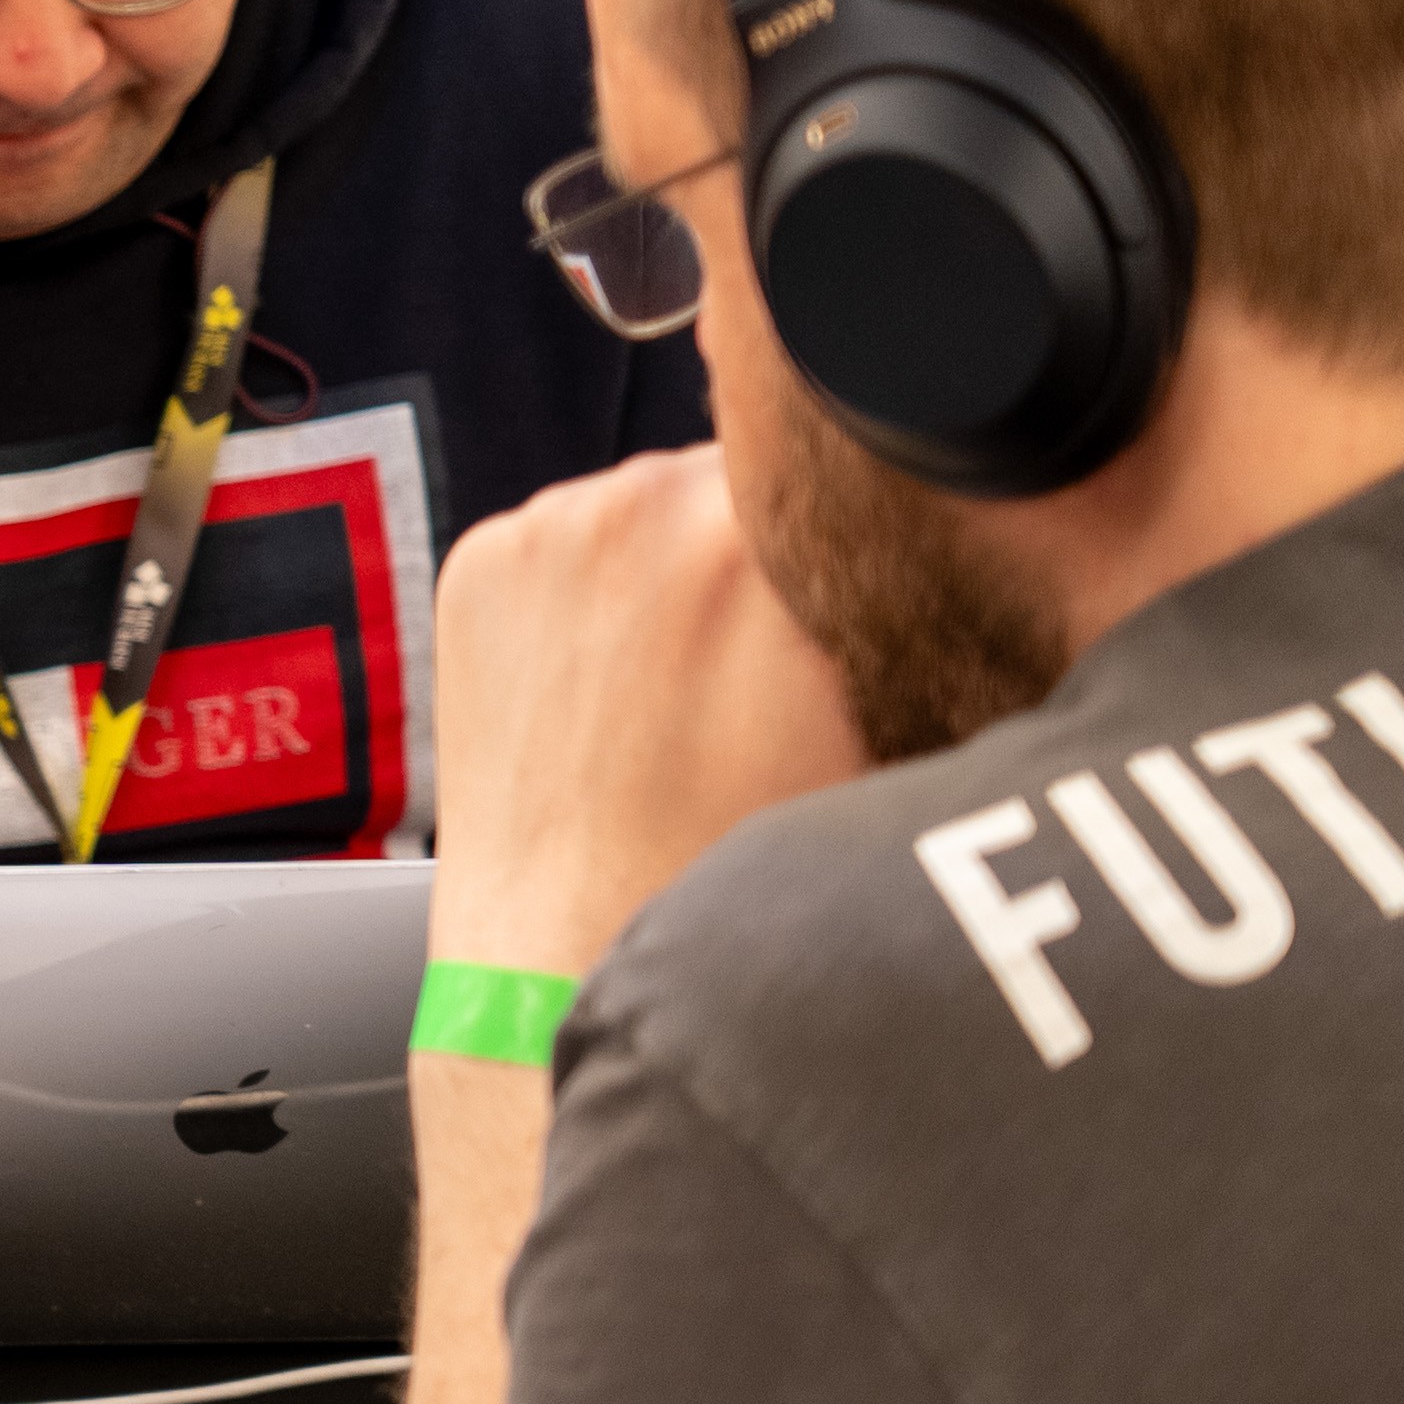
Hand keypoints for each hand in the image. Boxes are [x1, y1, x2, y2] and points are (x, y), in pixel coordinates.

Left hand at [429, 446, 870, 982]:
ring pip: (649, 501)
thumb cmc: (736, 862)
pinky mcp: (485, 555)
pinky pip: (562, 536)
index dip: (850, 520)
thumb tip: (918, 530)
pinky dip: (581, 585)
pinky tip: (599, 681)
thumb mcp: (880, 719)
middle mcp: (660, 502)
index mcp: (781, 535)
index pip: (838, 460)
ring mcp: (558, 522)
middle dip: (752, 541)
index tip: (845, 576)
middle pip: (738, 475)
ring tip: (673, 680)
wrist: (573, 943)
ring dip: (665, 558)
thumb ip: (888, 598)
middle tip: (752, 652)